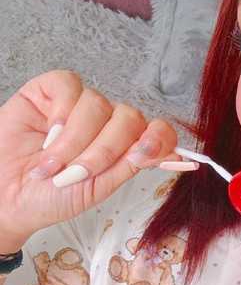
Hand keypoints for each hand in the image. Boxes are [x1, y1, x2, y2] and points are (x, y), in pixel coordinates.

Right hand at [0, 70, 184, 244]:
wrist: (5, 198)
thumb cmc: (50, 197)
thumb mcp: (100, 187)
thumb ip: (132, 165)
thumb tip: (179, 155)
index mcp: (125, 145)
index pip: (157, 130)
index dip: (158, 139)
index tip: (145, 156)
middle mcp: (107, 123)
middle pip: (129, 118)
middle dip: (105, 151)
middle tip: (76, 174)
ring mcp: (79, 106)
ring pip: (99, 105)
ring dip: (76, 141)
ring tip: (52, 165)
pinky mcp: (50, 91)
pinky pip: (70, 86)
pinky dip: (62, 114)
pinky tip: (48, 134)